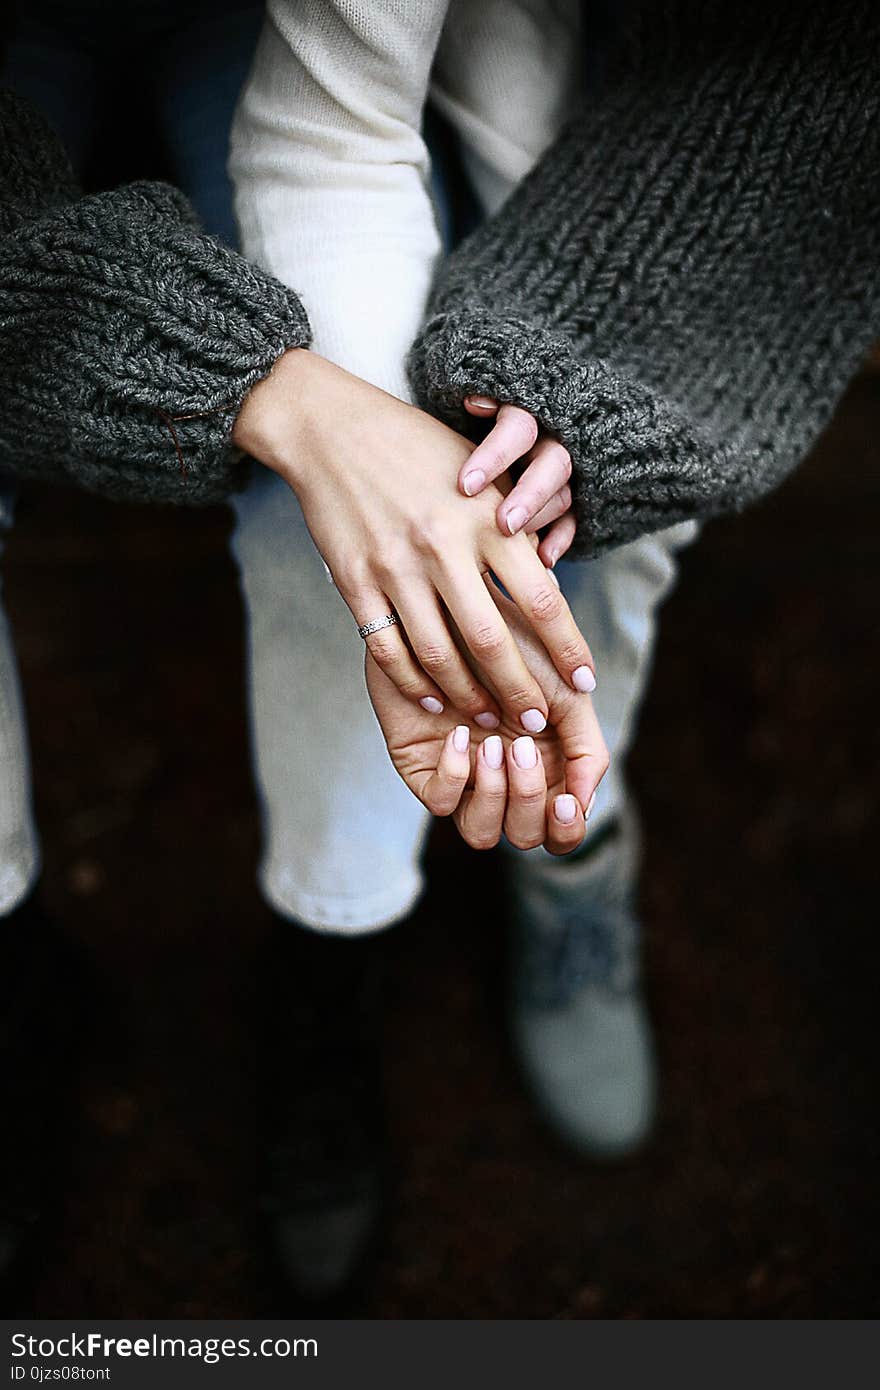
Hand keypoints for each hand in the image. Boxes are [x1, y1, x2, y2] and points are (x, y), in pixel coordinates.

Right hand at [233, 349, 596, 734]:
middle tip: (539, 723)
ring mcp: (395, 567)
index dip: (567, 648)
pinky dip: (414, 683)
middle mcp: (443, 546)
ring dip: (469, 697)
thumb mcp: (481, 475)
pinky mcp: (356, 581)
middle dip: (521, 691)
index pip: (542, 599)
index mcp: (485, 519)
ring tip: (491, 720)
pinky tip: (434, 701)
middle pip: (492, 641)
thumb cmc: (418, 450)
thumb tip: (550, 589)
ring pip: (439, 655)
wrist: (333, 429)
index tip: (584, 681)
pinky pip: (389, 649)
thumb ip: (515, 529)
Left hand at [365, 578, 608, 853]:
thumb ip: (585, 746)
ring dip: (494, 795)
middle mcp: (507, 779)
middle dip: (527, 800)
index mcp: (548, 766)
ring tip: (493, 745)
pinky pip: (441, 802)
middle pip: (527, 835)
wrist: (454, 606)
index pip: (563, 827)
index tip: (566, 801)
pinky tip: (458, 733)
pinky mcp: (425, 767)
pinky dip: (455, 776)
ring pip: (483, 832)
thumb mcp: (564, 689)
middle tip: (521, 749)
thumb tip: (585, 801)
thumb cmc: (515, 640)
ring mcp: (465, 776)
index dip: (567, 827)